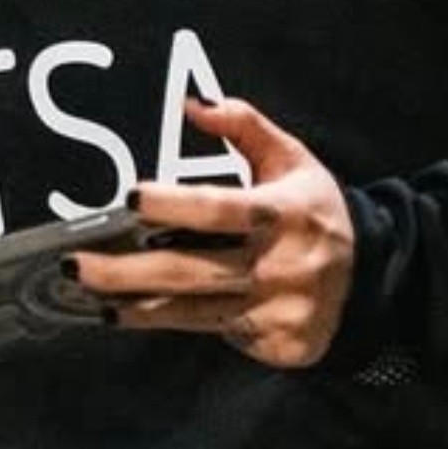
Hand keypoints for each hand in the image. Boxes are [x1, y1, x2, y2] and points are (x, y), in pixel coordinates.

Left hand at [71, 98, 354, 367]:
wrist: (373, 277)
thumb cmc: (317, 209)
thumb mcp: (291, 158)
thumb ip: (243, 125)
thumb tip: (192, 105)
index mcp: (281, 213)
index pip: (219, 209)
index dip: (173, 204)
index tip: (130, 198)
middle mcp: (277, 265)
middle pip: (190, 270)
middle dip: (126, 270)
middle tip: (74, 264)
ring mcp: (274, 310)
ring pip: (191, 311)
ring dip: (134, 304)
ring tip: (87, 294)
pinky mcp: (273, 343)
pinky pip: (209, 331)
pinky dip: (164, 323)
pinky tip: (126, 314)